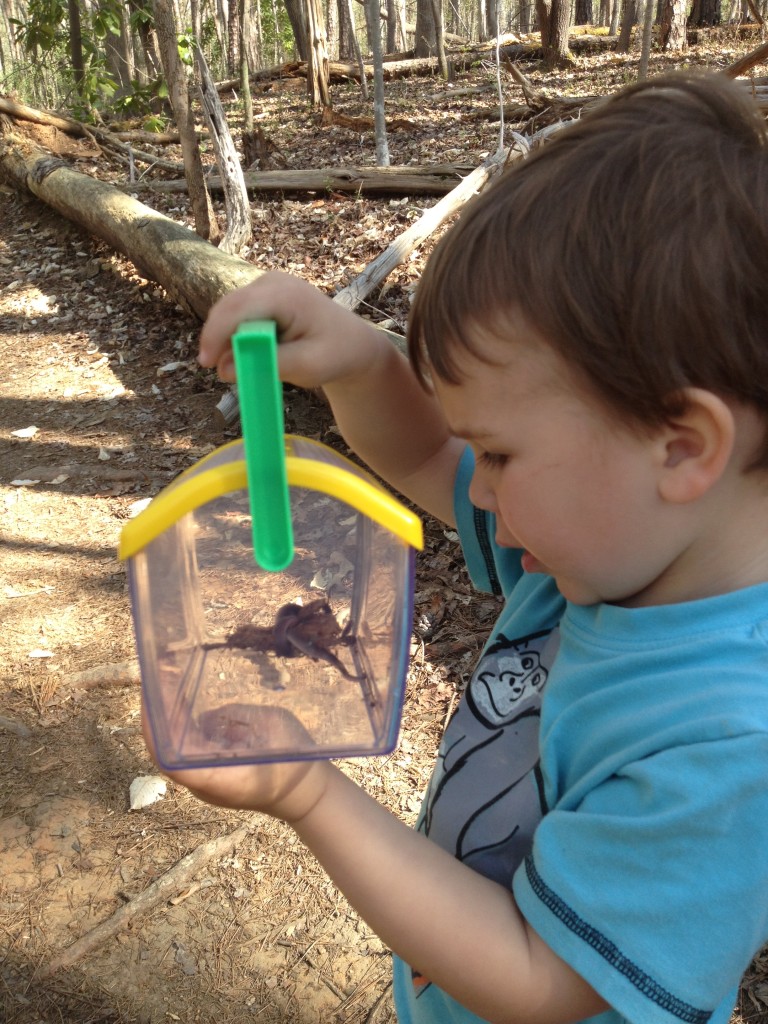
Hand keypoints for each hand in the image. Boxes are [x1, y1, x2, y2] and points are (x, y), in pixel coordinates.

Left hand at [141, 700, 332, 822]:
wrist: (306, 795)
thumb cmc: (294, 762)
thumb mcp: (273, 728)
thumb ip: (238, 718)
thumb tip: (209, 715)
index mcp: (218, 777)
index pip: (171, 759)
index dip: (155, 728)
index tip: (151, 698)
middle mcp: (205, 783)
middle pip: (166, 753)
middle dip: (156, 717)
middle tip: (154, 680)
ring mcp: (206, 782)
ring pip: (174, 752)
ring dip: (166, 721)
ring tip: (164, 684)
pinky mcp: (212, 776)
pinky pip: (189, 752)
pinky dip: (182, 728)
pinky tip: (184, 702)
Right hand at [199, 271, 388, 388]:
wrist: (352, 344)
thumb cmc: (335, 355)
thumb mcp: (306, 366)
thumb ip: (267, 364)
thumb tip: (224, 369)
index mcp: (287, 295)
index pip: (239, 308)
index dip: (217, 333)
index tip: (206, 363)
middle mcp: (273, 282)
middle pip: (229, 307)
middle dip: (217, 339)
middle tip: (213, 369)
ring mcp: (267, 285)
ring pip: (230, 312)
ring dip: (227, 339)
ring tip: (238, 367)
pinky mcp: (263, 295)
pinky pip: (239, 315)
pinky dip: (236, 336)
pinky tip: (247, 355)